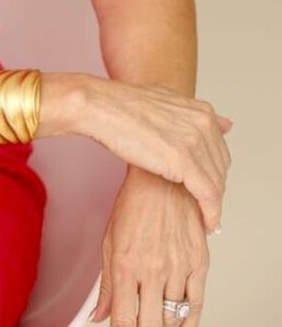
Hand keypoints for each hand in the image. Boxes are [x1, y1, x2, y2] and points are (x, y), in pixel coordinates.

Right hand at [78, 76, 232, 232]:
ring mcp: (195, 142)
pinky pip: (208, 196)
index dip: (214, 173)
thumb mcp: (165, 101)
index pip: (220, 151)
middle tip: (203, 206)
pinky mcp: (184, 161)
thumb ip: (193, 115)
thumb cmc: (122, 106)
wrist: (101, 107)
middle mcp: (204, 125)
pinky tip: (208, 225)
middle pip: (221, 169)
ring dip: (213, 205)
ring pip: (217, 185)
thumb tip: (226, 125)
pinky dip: (211, 214)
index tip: (207, 188)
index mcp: (202, 112)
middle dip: (213, 189)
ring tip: (205, 219)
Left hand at [89, 165, 210, 326]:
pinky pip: (196, 304)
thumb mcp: (109, 242)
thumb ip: (105, 284)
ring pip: (172, 319)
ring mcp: (176, 268)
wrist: (162, 181)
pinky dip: (190, 326)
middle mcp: (151, 270)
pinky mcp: (197, 263)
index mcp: (125, 266)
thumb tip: (98, 317)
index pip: (122, 322)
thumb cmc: (133, 206)